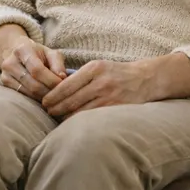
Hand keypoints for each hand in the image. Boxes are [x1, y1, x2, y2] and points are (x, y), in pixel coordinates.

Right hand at [0, 38, 66, 101]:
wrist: (18, 53)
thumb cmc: (38, 54)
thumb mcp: (50, 53)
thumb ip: (58, 64)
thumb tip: (62, 78)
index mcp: (23, 50)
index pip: (37, 70)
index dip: (51, 80)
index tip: (63, 86)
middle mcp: (10, 62)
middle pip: (33, 84)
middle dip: (49, 92)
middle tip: (61, 95)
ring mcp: (5, 74)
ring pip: (28, 92)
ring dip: (44, 97)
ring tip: (54, 97)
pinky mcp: (5, 84)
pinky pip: (23, 96)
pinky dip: (35, 99)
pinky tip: (43, 97)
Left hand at [41, 53, 189, 117]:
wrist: (145, 79)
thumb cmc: (116, 73)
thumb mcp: (98, 67)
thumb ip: (79, 76)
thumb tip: (55, 90)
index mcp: (94, 68)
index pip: (66, 85)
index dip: (53, 96)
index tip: (44, 102)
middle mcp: (101, 82)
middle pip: (71, 100)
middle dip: (56, 108)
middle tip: (47, 112)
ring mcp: (110, 97)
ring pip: (81, 112)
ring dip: (66, 117)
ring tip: (57, 118)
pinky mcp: (117, 109)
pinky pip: (94, 118)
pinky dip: (81, 122)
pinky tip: (74, 123)